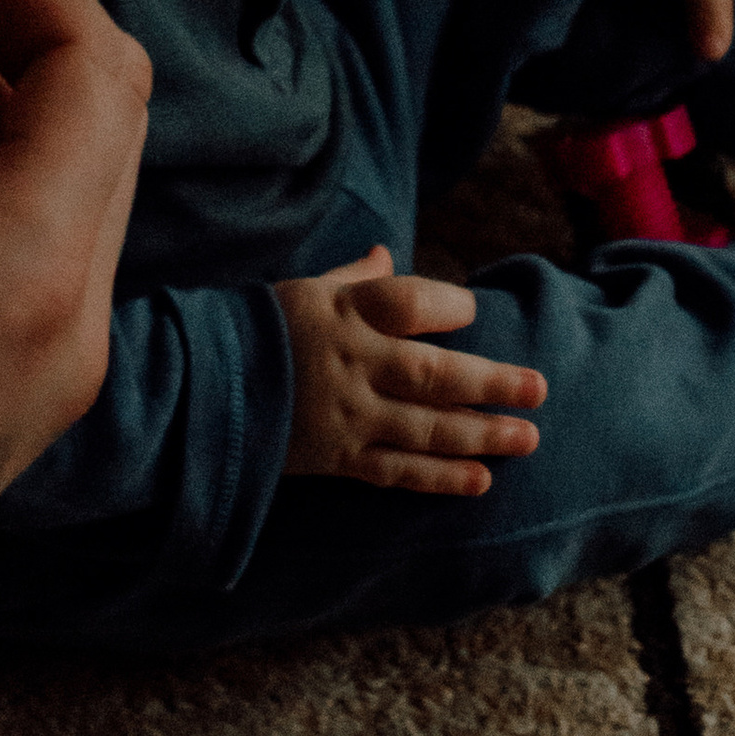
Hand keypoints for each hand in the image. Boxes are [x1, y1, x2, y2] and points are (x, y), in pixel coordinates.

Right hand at [274, 246, 544, 495]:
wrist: (196, 388)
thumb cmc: (257, 330)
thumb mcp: (302, 291)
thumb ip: (353, 277)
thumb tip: (387, 255)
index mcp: (342, 312)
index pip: (410, 303)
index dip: (449, 308)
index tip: (470, 313)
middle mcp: (350, 364)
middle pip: (433, 373)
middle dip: (491, 383)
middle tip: (539, 390)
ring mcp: (345, 415)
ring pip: (425, 428)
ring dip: (481, 435)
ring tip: (528, 438)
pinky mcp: (336, 457)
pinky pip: (397, 470)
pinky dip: (439, 478)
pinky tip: (480, 481)